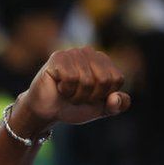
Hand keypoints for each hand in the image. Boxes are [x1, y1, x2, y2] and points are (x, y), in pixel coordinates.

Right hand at [12, 47, 130, 134]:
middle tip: (77, 96)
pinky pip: (71, 78)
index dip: (103, 95)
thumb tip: (115, 98)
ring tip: (67, 93)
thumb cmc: (73, 107)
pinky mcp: (58, 57)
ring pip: (87, 80)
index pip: (116, 80)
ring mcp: (73, 53)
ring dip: (76, 96)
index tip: (90, 97)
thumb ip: (117, 106)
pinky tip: (59, 87)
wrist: (46, 111)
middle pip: (104, 80)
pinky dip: (66, 90)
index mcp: (104, 62)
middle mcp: (90, 53)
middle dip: (90, 96)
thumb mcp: (100, 109)